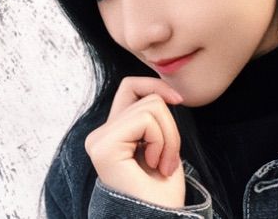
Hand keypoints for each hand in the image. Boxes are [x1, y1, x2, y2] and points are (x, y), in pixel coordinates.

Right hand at [85, 77, 185, 207]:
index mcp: (111, 133)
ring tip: (162, 164)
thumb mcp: (160, 142)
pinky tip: (156, 165)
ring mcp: (99, 139)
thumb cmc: (161, 191)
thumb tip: (163, 92)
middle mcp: (99, 134)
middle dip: (170, 127)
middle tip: (167, 160)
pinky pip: (145, 120)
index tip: (178, 100)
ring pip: (151, 106)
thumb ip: (150, 116)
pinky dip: (162, 141)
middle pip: (146, 98)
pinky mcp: (104, 146)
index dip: (155, 85)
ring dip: (169, 137)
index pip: (130, 87)